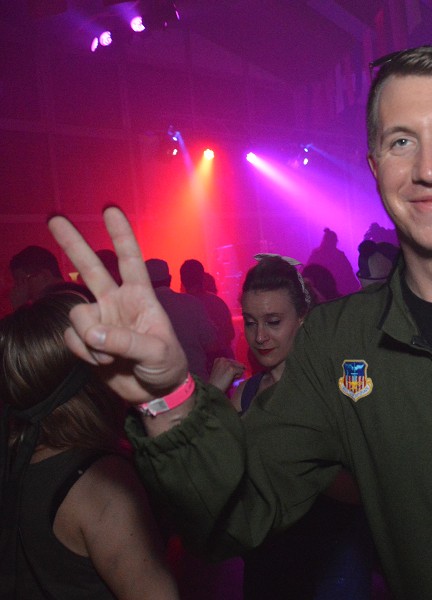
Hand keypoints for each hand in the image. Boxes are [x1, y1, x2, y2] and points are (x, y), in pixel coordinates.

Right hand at [48, 207, 187, 403]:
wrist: (155, 392)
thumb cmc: (167, 365)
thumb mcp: (157, 352)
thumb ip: (128, 341)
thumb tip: (94, 334)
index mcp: (141, 297)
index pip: (130, 261)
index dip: (121, 236)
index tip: (110, 210)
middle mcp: (117, 302)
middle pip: (91, 268)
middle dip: (73, 244)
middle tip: (54, 218)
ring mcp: (100, 320)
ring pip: (77, 314)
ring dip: (91, 338)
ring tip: (113, 356)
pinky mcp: (87, 340)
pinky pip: (71, 338)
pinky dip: (85, 352)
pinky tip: (103, 362)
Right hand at [209, 357, 246, 393]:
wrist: (214, 389)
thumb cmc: (217, 382)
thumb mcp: (220, 371)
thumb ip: (227, 367)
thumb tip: (240, 368)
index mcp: (219, 359)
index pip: (231, 361)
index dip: (233, 367)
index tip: (231, 372)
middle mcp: (223, 359)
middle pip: (236, 363)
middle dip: (237, 370)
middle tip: (233, 377)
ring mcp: (228, 363)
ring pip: (240, 367)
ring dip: (237, 373)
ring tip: (230, 379)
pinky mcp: (232, 369)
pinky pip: (241, 371)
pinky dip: (239, 376)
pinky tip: (233, 380)